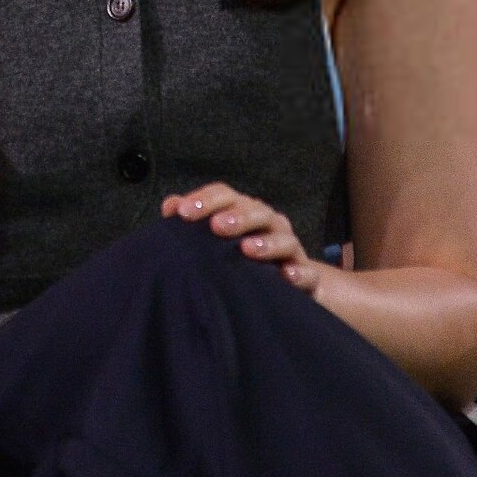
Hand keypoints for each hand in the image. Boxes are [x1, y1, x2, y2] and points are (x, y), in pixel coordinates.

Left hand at [161, 182, 326, 298]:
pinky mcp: (305, 275)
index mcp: (245, 210)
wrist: (288, 280)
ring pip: (284, 239)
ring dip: (266, 243)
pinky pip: (307, 272)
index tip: (182, 212)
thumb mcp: (217, 236)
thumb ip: (194, 220)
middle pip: (256, 212)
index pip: (225, 196)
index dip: (205, 199)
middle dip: (237, 217)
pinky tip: (285, 275)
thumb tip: (170, 206)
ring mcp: (289, 248)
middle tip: (216, 226)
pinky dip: (299, 272)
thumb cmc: (243, 254)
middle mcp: (269, 223)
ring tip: (247, 249)